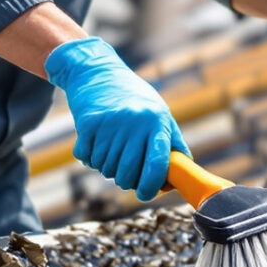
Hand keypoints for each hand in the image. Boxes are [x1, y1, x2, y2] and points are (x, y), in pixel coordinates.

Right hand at [44, 38, 181, 200]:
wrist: (98, 71)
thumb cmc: (133, 98)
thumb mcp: (159, 113)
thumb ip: (172, 143)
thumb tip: (180, 175)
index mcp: (156, 121)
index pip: (157, 164)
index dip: (151, 186)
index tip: (144, 194)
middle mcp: (134, 122)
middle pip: (128, 173)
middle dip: (125, 180)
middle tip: (125, 174)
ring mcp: (110, 123)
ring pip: (105, 168)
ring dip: (106, 167)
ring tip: (111, 151)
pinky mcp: (88, 124)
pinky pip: (86, 158)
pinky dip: (89, 158)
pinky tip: (96, 145)